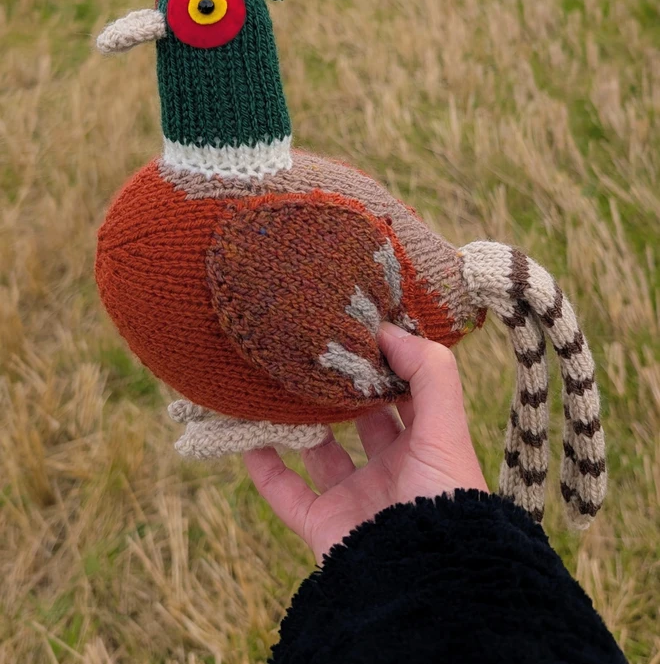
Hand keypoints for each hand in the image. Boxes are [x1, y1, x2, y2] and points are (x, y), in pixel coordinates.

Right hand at [243, 322, 487, 563]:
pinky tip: (246, 435)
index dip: (387, 364)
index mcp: (427, 448)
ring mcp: (356, 500)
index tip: (358, 330)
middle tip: (313, 350)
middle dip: (340, 389)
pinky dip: (264, 467)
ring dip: (298, 424)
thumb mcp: (448, 430)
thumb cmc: (447, 503)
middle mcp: (393, 472)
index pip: (406, 396)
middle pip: (360, 420)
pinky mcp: (323, 527)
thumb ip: (430, 374)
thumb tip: (391, 330)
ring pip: (319, 453)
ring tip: (276, 385)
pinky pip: (285, 494)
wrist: (426, 585)